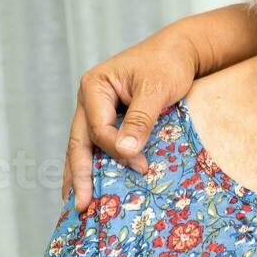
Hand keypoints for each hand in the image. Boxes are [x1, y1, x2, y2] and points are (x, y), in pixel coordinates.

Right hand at [62, 33, 199, 211]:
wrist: (180, 51)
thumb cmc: (168, 64)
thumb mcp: (156, 90)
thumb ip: (140, 120)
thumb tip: (124, 153)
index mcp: (94, 86)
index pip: (98, 128)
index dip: (116, 150)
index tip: (141, 166)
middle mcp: (90, 99)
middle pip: (79, 141)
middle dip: (79, 175)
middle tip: (79, 205)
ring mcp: (96, 108)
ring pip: (83, 145)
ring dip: (80, 174)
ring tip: (75, 203)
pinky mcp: (108, 117)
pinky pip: (97, 143)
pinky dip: (93, 163)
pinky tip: (91, 183)